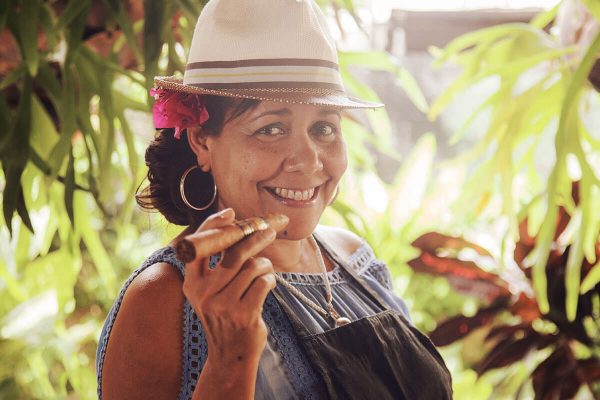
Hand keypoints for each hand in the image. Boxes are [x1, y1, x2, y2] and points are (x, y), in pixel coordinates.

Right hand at [182, 209, 288, 365]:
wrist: (229, 354)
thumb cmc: (225, 314)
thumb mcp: (211, 291)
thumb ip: (217, 264)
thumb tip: (234, 225)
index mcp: (192, 284)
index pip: (200, 247)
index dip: (214, 225)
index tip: (232, 213)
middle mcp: (204, 293)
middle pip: (234, 253)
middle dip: (256, 238)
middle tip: (269, 231)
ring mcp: (223, 305)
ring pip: (253, 267)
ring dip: (265, 265)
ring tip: (265, 272)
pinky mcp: (244, 314)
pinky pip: (264, 282)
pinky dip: (271, 279)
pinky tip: (268, 285)